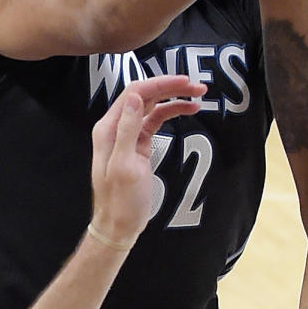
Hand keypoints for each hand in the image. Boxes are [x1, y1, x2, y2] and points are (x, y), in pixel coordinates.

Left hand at [90, 75, 204, 245]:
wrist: (119, 226)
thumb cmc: (120, 201)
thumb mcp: (124, 165)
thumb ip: (128, 129)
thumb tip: (135, 97)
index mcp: (109, 128)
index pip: (136, 93)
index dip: (161, 83)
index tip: (185, 82)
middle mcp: (116, 127)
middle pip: (145, 95)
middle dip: (171, 87)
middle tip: (198, 87)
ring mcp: (128, 135)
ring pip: (152, 106)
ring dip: (174, 98)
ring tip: (198, 97)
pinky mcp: (139, 145)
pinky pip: (156, 120)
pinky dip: (172, 113)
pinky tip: (188, 110)